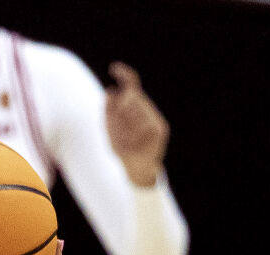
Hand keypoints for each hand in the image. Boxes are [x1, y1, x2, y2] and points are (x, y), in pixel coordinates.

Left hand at [105, 62, 168, 186]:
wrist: (137, 171)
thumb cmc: (123, 150)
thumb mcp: (111, 132)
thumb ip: (109, 113)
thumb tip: (109, 92)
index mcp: (137, 109)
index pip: (132, 86)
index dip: (124, 75)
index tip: (114, 68)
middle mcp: (148, 112)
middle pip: (131, 97)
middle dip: (118, 108)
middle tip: (116, 126)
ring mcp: (155, 120)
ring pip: (136, 109)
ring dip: (124, 123)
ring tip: (124, 140)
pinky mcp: (160, 129)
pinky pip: (143, 123)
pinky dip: (133, 132)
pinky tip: (132, 143)